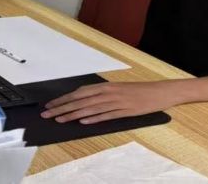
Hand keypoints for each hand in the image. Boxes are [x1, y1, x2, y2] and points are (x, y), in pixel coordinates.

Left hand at [40, 81, 181, 123]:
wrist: (160, 92)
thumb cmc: (138, 91)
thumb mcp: (117, 89)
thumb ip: (101, 94)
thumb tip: (83, 100)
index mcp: (105, 86)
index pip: (79, 93)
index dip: (64, 99)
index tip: (50, 105)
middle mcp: (108, 92)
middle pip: (81, 100)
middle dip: (62, 107)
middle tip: (47, 114)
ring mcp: (117, 101)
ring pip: (90, 108)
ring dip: (73, 114)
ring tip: (60, 120)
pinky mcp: (125, 111)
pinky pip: (107, 115)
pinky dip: (94, 118)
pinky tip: (83, 122)